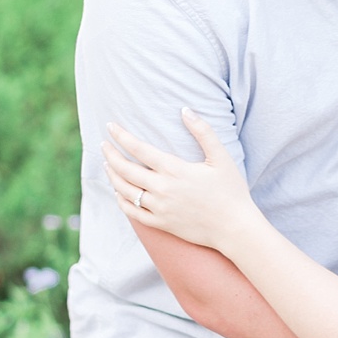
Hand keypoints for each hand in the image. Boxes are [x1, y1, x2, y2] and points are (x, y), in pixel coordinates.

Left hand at [103, 109, 261, 253]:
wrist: (234, 227)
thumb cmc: (231, 191)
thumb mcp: (222, 157)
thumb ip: (203, 132)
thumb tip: (186, 110)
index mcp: (175, 170)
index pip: (139, 149)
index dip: (122, 136)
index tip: (111, 126)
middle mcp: (162, 189)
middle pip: (125, 169)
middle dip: (111, 154)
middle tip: (103, 144)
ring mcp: (159, 208)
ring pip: (125, 190)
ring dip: (112, 175)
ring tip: (107, 165)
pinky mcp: (161, 223)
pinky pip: (132, 212)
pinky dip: (121, 201)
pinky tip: (118, 193)